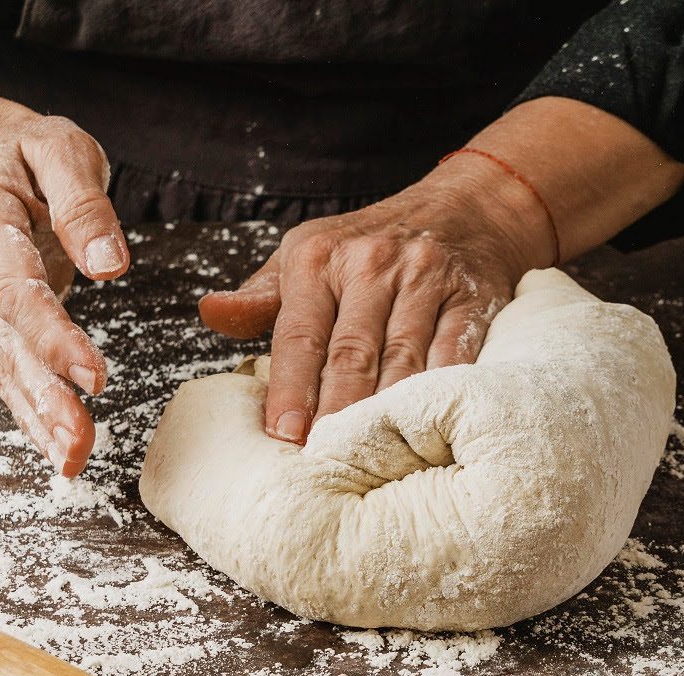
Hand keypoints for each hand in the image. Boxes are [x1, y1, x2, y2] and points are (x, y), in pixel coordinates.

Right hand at [0, 108, 127, 476]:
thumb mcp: (59, 149)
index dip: (52, 335)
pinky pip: (6, 371)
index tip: (94, 376)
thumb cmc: (27, 154)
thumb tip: (109, 264)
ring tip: (73, 459)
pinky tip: (57, 447)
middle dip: (43, 394)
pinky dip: (30, 412)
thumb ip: (83, 203)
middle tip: (79, 441)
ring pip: (3, 365)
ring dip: (38, 416)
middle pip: (5, 339)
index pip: (15, 286)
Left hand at [199, 157, 552, 443]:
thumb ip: (259, 297)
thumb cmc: (367, 245)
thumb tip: (211, 313)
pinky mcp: (472, 297)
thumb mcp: (304, 255)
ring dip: (384, 413)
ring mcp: (426, 278)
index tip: (284, 434)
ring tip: (367, 457)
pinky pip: (454, 354)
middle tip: (322, 460)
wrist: (463, 208)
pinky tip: (424, 428)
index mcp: (319, 256)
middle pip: (350, 353)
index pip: (299, 334)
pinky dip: (438, 394)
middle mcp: (372, 262)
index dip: (290, 389)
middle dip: (334, 411)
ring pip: (401, 360)